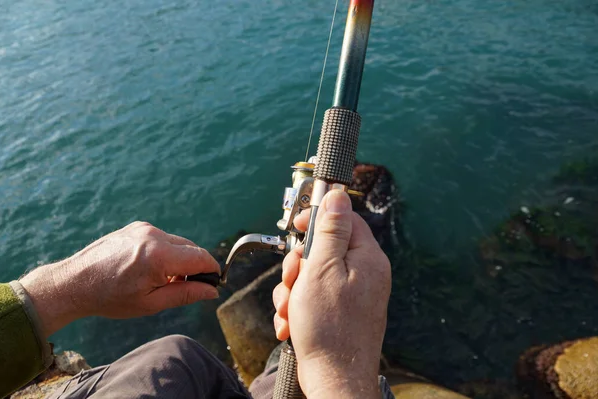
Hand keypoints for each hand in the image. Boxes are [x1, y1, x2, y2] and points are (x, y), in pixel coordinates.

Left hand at [20, 221, 219, 336]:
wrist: (74, 282)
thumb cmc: (110, 297)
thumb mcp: (151, 303)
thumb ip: (186, 294)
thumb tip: (212, 291)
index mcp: (159, 256)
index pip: (201, 258)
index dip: (211, 271)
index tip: (213, 283)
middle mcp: (154, 235)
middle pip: (191, 248)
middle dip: (195, 266)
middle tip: (185, 287)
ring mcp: (144, 228)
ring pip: (177, 242)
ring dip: (179, 259)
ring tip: (161, 279)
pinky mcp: (137, 226)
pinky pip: (162, 238)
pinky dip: (165, 251)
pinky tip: (149, 268)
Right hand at [272, 190, 390, 398]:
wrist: (334, 381)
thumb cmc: (329, 328)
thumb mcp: (322, 270)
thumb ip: (330, 231)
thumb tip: (337, 195)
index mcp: (367, 258)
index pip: (344, 219)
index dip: (317, 219)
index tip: (297, 227)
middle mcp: (365, 274)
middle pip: (324, 249)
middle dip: (298, 266)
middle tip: (293, 281)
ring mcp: (353, 294)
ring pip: (313, 275)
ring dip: (293, 291)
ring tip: (292, 311)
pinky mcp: (341, 312)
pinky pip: (314, 297)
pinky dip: (299, 309)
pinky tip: (293, 325)